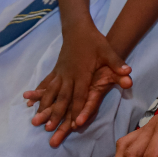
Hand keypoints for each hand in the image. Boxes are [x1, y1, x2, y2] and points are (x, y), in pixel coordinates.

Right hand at [24, 22, 131, 148]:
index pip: (79, 95)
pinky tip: (29, 101)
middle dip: (56, 114)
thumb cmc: (94, 41)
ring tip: (35, 120)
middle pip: (62, 98)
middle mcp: (68, 75)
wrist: (77, 28)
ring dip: (44, 106)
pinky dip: (38, 93)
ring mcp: (60, 73)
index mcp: (82, 73)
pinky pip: (45, 84)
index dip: (77, 110)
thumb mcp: (108, 51)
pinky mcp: (56, 70)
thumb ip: (117, 64)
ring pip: (50, 92)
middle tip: (49, 128)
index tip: (73, 124)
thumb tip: (129, 72)